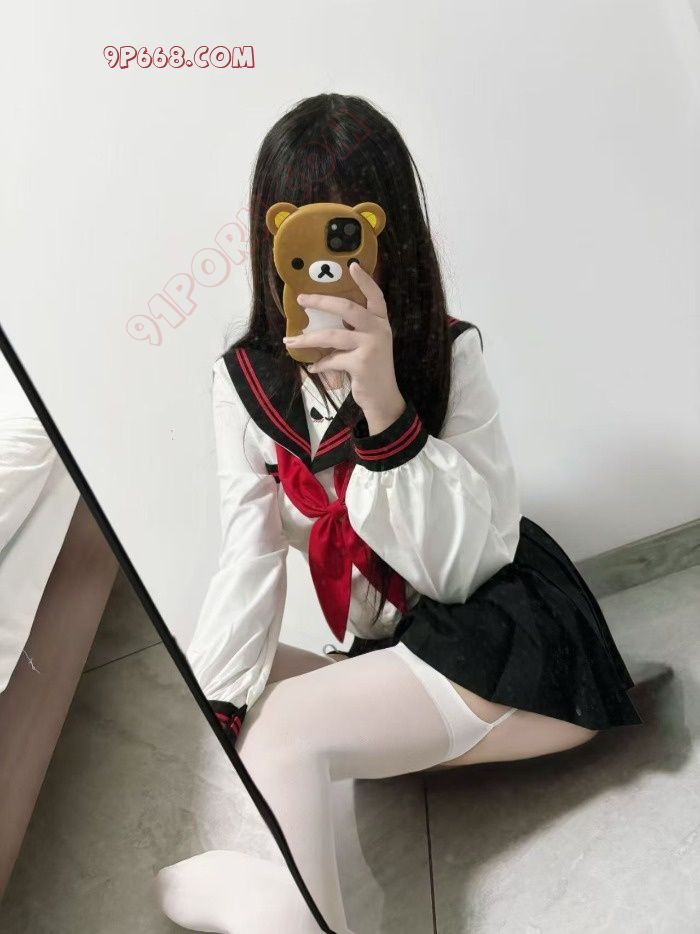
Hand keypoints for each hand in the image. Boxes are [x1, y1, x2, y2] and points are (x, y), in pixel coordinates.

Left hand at [282, 261, 405, 433]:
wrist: (383, 397)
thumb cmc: (372, 368)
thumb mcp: (369, 344)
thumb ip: (354, 330)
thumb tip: (323, 319)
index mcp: (381, 322)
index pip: (376, 295)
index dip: (364, 280)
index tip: (352, 265)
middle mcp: (379, 330)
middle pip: (348, 308)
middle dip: (321, 301)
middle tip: (302, 299)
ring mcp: (371, 346)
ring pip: (333, 335)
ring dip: (309, 339)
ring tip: (291, 341)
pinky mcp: (361, 364)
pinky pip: (332, 359)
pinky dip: (320, 363)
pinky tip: (313, 367)